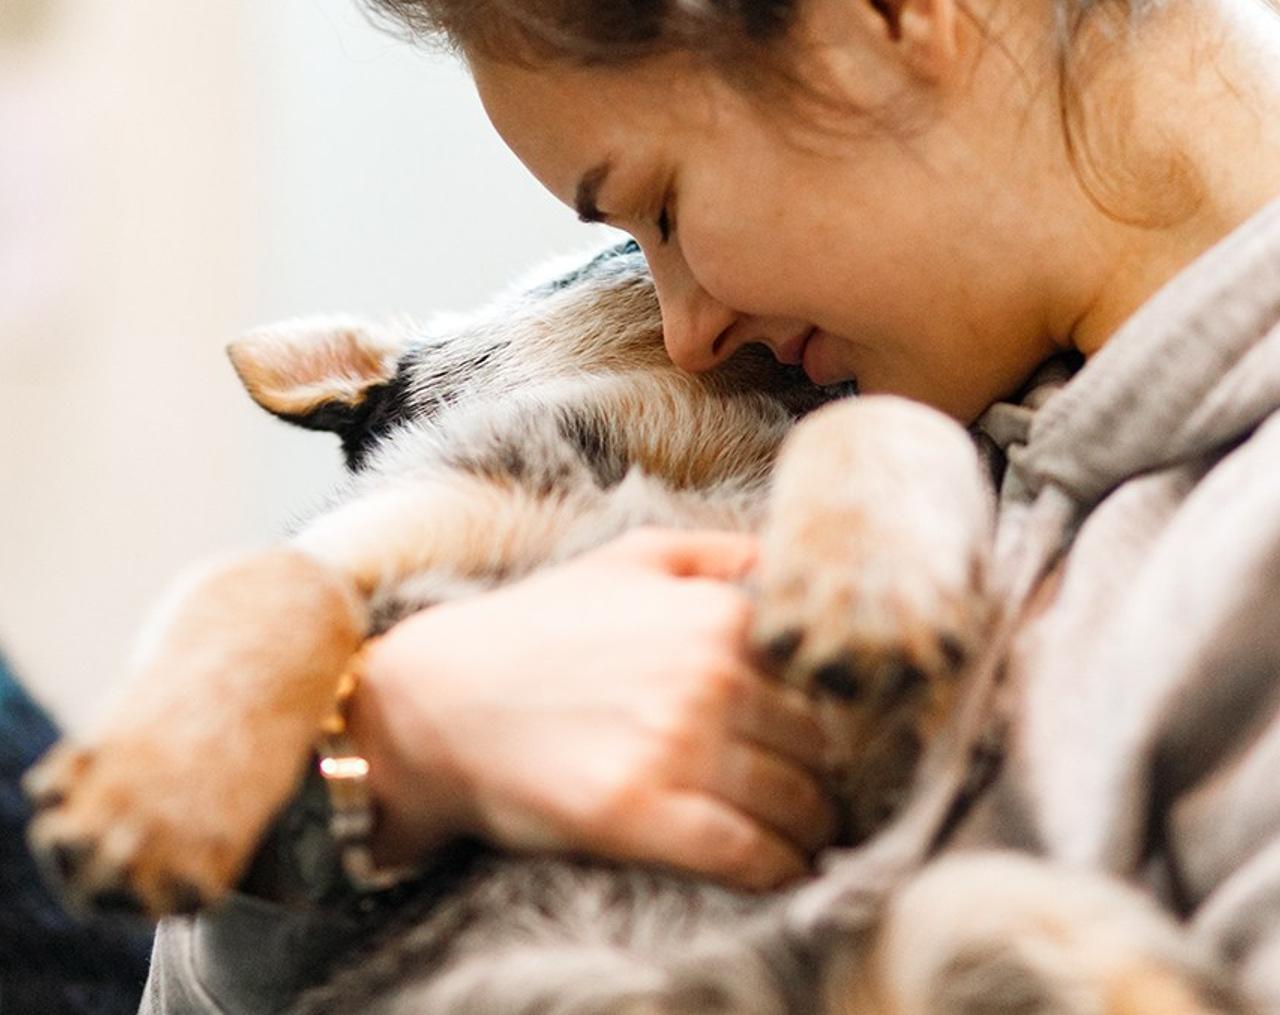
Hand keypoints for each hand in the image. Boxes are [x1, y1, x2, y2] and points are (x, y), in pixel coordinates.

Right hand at [347, 528, 834, 889]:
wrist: (441, 697)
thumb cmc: (542, 625)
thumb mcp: (632, 556)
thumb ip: (722, 552)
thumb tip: (792, 563)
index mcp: (717, 613)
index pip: (828, 676)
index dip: (847, 713)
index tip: (849, 736)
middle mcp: (708, 676)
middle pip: (822, 745)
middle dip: (834, 774)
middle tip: (834, 793)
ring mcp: (675, 747)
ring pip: (796, 804)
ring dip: (814, 828)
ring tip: (811, 835)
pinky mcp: (640, 815)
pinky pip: (748, 856)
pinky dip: (778, 869)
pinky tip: (779, 869)